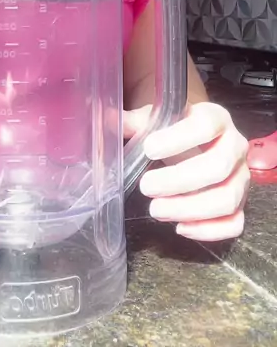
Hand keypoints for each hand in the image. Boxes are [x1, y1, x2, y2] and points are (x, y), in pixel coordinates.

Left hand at [123, 102, 250, 241]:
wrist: (198, 140)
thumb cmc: (174, 129)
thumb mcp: (157, 120)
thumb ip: (137, 122)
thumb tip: (107, 120)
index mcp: (217, 118)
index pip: (206, 125)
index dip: (178, 139)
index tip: (148, 149)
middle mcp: (235, 146)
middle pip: (218, 167)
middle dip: (179, 180)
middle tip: (146, 186)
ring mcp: (241, 177)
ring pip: (227, 198)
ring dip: (189, 208)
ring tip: (155, 210)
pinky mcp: (240, 204)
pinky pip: (234, 223)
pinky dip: (208, 230)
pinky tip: (180, 227)